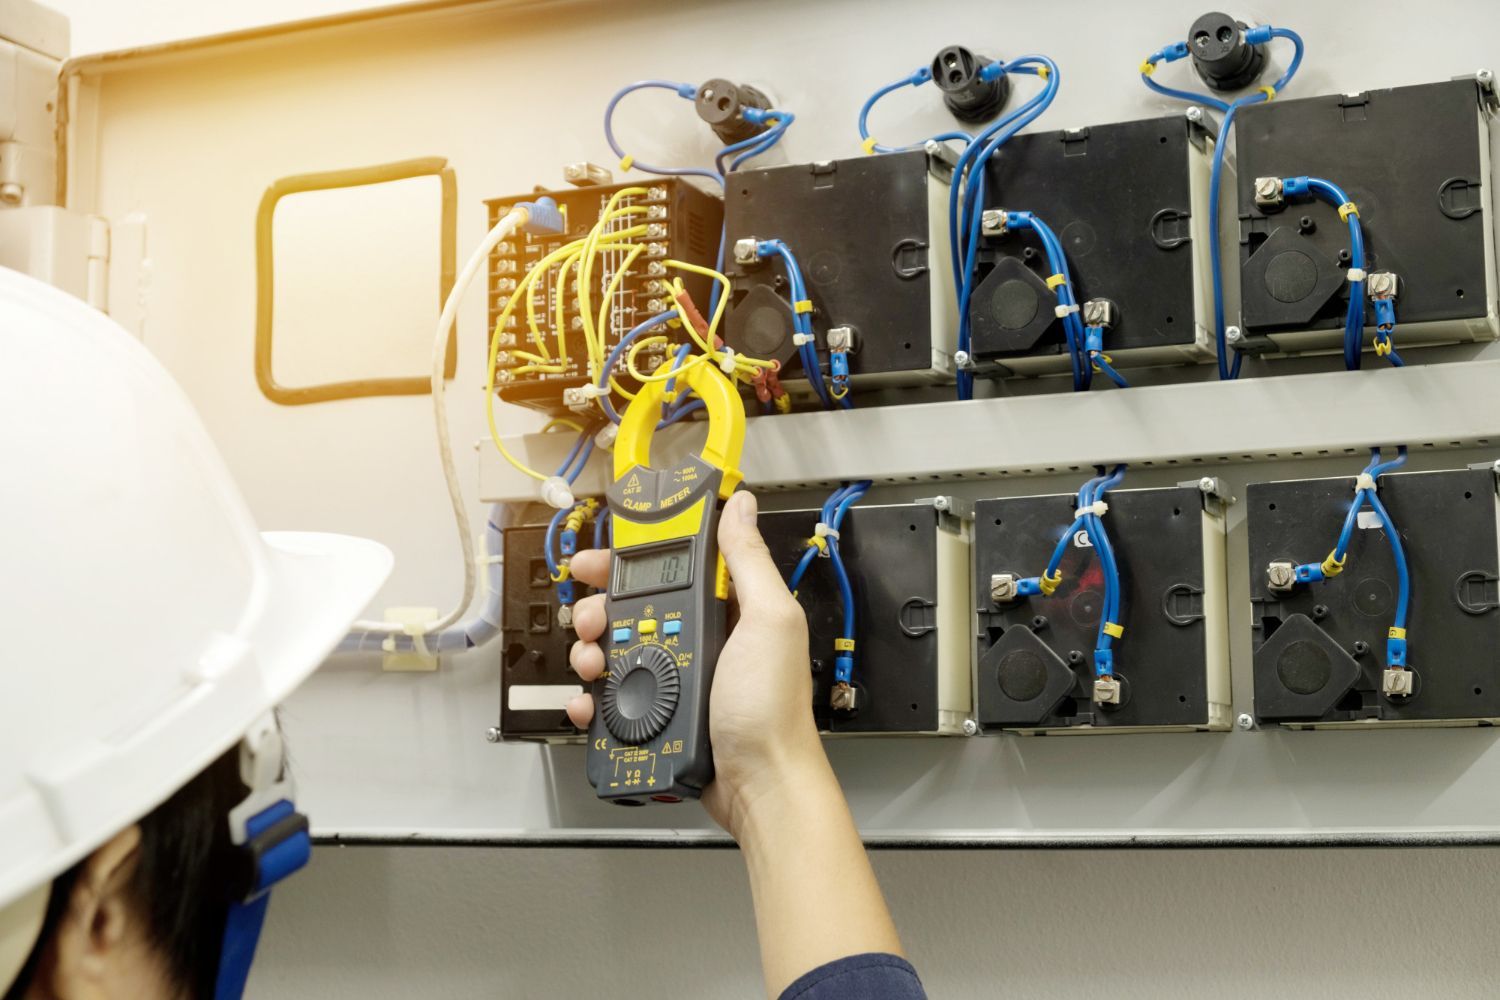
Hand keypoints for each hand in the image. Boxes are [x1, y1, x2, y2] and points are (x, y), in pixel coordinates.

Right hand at [565, 490, 827, 836]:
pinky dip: (592, 700)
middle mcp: (699, 642)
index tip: (600, 560)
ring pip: (615, 653)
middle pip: (631, 610)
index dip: (631, 559)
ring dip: (592, 654)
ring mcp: (676, 681)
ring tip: (594, 665)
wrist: (761, 787)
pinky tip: (590, 702)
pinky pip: (612, 701)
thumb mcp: (769, 621)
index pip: (671, 568)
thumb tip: (742, 506)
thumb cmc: (773, 710)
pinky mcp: (658, 717)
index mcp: (726, 612)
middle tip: (591, 619)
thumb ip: (749, 561)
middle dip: (600, 610)